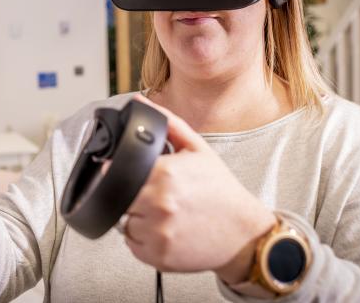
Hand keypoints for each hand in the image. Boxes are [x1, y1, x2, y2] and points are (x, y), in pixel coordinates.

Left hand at [123, 94, 275, 282]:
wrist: (243, 232)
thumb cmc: (221, 191)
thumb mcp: (197, 149)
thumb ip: (167, 123)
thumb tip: (139, 103)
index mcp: (165, 174)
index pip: (115, 173)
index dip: (117, 173)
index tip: (125, 175)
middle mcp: (159, 203)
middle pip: (118, 198)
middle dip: (130, 195)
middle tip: (152, 194)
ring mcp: (158, 232)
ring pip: (124, 223)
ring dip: (137, 218)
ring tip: (163, 213)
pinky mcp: (158, 256)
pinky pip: (133, 245)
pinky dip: (143, 239)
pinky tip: (166, 230)